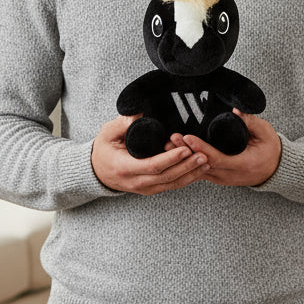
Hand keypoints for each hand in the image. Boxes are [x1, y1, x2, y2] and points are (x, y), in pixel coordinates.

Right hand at [91, 115, 208, 194]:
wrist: (97, 171)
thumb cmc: (104, 149)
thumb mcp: (107, 133)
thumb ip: (122, 123)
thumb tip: (138, 114)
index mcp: (125, 168)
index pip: (152, 166)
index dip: (170, 158)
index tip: (185, 149)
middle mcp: (136, 182)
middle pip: (166, 177)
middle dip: (187, 167)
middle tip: (203, 155)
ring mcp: (144, 188)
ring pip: (171, 184)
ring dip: (191, 174)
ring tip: (206, 162)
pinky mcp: (151, 189)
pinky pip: (171, 186)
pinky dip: (187, 179)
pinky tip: (199, 170)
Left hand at [172, 110, 281, 187]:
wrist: (275, 169)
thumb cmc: (270, 149)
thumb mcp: (265, 133)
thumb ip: (250, 122)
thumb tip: (236, 111)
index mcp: (242, 164)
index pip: (217, 158)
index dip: (200, 149)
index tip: (187, 137)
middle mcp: (229, 175)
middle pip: (202, 165)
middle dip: (184, 153)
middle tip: (170, 139)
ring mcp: (222, 179)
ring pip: (198, 170)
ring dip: (182, 158)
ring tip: (167, 145)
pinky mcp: (217, 177)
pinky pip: (199, 172)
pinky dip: (187, 163)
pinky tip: (175, 154)